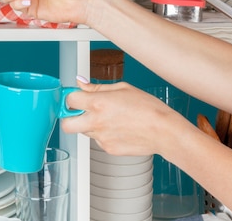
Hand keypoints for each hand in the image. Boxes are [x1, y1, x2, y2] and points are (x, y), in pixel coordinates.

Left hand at [60, 79, 191, 156]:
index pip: (70, 100)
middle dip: (69, 118)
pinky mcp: (108, 149)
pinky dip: (103, 135)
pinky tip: (117, 128)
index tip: (74, 97)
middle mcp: (97, 122)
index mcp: (99, 103)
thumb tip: (80, 83)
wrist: (164, 131)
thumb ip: (97, 87)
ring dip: (89, 125)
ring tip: (109, 118)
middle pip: (66, 124)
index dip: (71, 98)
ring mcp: (102, 138)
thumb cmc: (148, 108)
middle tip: (77, 113)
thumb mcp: (123, 88)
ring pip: (84, 132)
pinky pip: (98, 141)